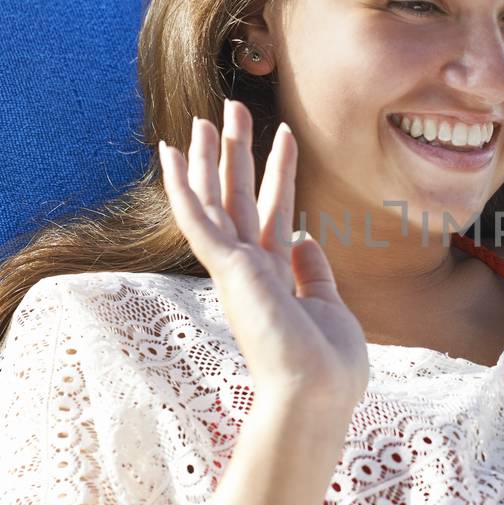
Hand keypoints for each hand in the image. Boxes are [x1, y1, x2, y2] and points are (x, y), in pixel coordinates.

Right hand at [158, 99, 368, 412]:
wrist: (316, 396)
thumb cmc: (327, 367)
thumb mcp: (330, 308)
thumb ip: (313, 273)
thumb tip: (306, 240)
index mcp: (276, 277)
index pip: (274, 212)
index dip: (278, 172)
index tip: (284, 136)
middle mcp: (250, 270)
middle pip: (239, 197)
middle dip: (237, 151)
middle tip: (233, 107)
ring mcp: (236, 270)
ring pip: (215, 200)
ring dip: (211, 157)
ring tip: (207, 116)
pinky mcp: (228, 272)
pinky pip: (199, 220)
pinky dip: (185, 187)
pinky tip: (173, 155)